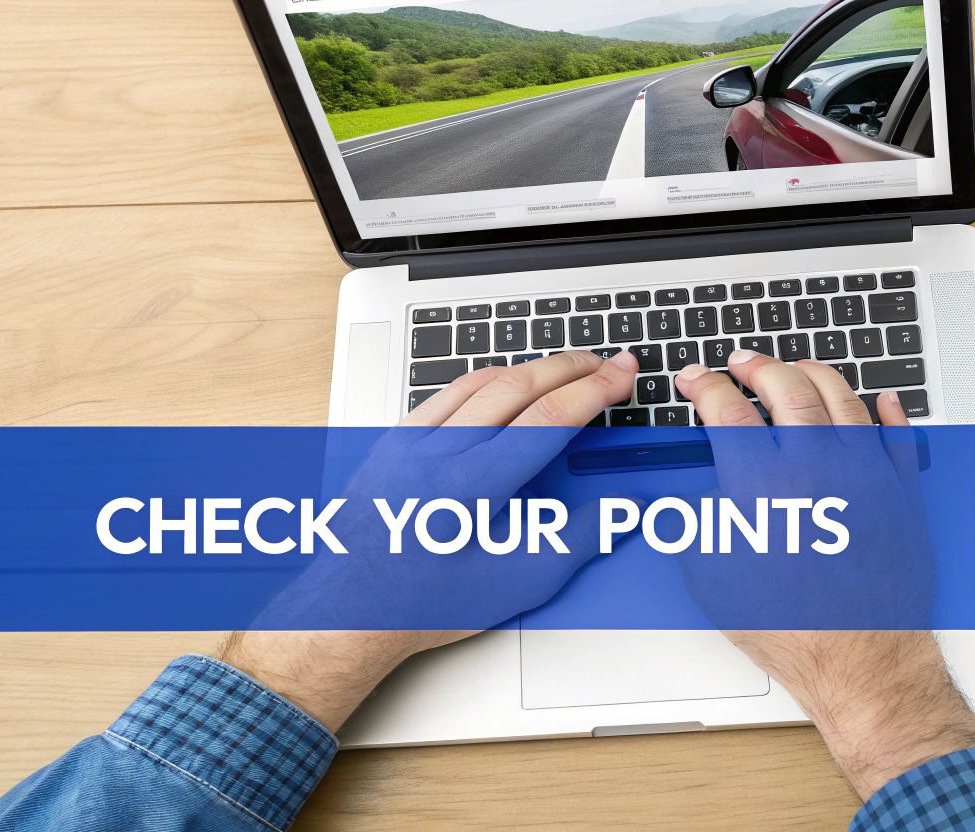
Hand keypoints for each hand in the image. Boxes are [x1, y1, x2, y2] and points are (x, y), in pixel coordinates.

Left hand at [221, 350, 638, 730]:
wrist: (350, 612)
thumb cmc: (426, 602)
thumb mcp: (520, 581)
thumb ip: (581, 538)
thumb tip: (624, 508)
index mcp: (473, 486)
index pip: (548, 418)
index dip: (594, 391)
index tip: (621, 376)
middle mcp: (439, 453)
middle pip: (518, 386)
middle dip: (572, 367)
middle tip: (608, 362)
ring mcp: (410, 442)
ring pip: (480, 382)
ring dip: (531, 367)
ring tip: (567, 366)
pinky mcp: (392, 442)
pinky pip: (445, 394)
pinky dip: (486, 380)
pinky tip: (505, 382)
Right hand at [674, 352, 974, 797]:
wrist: (859, 660)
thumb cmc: (789, 626)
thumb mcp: (712, 575)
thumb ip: (698, 520)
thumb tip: (701, 494)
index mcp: (762, 479)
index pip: (726, 409)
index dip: (704, 386)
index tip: (696, 379)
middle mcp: (817, 462)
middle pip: (786, 387)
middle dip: (757, 366)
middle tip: (742, 362)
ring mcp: (865, 471)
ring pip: (842, 397)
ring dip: (813, 373)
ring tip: (795, 368)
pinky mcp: (901, 491)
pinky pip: (896, 434)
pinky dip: (886, 410)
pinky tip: (879, 400)